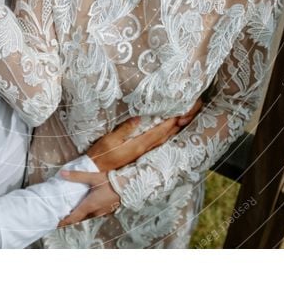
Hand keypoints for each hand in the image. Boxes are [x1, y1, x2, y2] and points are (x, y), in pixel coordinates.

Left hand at [56, 171, 119, 226]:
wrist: (130, 186)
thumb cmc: (112, 181)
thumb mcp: (93, 177)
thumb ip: (77, 176)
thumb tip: (62, 173)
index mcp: (89, 205)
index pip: (73, 218)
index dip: (64, 222)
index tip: (55, 223)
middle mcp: (95, 211)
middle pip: (79, 218)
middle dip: (70, 219)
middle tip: (61, 216)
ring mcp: (102, 212)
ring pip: (88, 217)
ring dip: (80, 216)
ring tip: (72, 211)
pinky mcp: (107, 210)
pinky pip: (94, 214)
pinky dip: (88, 212)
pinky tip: (87, 206)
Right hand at [85, 98, 203, 171]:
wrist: (96, 170)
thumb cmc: (100, 155)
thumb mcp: (109, 140)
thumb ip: (125, 129)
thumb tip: (139, 118)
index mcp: (138, 145)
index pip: (159, 132)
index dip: (171, 122)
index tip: (181, 113)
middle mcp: (143, 150)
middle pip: (165, 136)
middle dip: (177, 126)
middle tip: (188, 115)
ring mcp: (142, 153)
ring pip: (162, 140)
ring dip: (173, 131)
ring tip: (182, 121)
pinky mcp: (138, 154)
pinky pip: (157, 144)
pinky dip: (165, 136)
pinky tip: (167, 133)